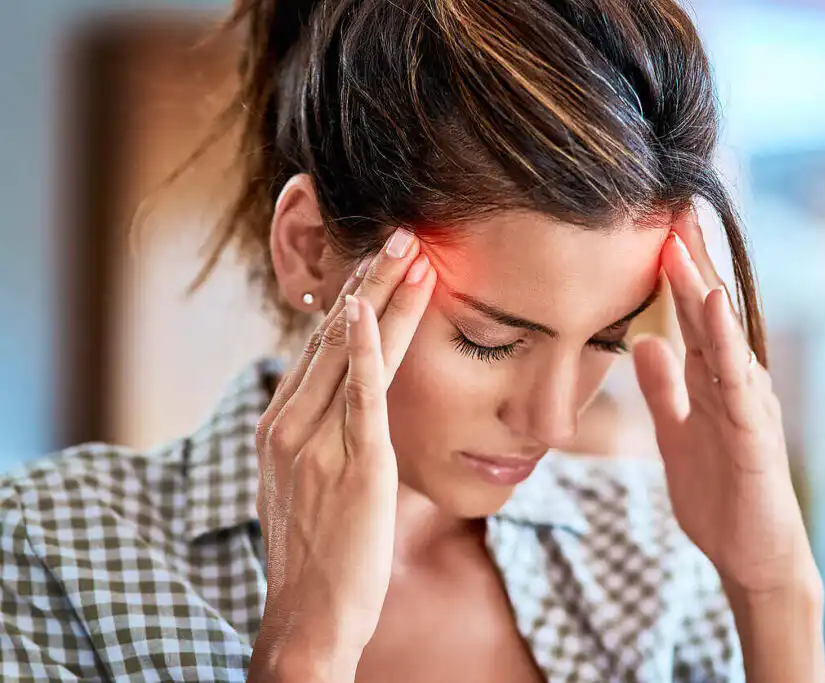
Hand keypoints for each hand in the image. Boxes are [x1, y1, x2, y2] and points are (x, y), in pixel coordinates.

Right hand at [248, 230, 435, 682]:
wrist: (309, 616)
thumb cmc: (316, 553)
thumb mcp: (303, 484)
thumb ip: (317, 438)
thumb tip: (342, 406)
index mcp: (279, 425)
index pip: (318, 347)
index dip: (351, 300)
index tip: (377, 263)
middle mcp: (289, 424)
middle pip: (333, 336)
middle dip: (370, 280)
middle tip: (401, 234)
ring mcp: (316, 442)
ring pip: (350, 353)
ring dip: (382, 296)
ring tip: (411, 251)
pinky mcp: (351, 464)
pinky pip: (358, 396)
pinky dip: (366, 349)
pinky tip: (372, 310)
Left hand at [632, 211, 819, 597]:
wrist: (753, 556)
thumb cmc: (721, 493)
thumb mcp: (678, 432)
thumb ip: (664, 389)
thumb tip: (642, 342)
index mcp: (716, 380)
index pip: (692, 316)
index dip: (675, 274)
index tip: (654, 228)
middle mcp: (737, 382)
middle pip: (710, 313)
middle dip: (690, 263)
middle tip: (669, 209)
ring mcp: (750, 405)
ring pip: (724, 338)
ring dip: (704, 290)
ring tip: (683, 245)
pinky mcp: (755, 435)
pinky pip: (738, 382)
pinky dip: (725, 343)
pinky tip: (713, 309)